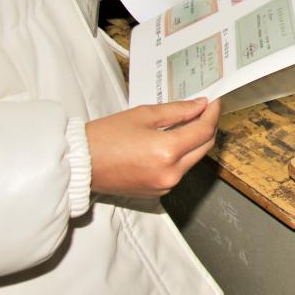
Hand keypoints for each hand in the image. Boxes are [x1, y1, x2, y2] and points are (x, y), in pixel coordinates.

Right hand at [86, 97, 220, 197]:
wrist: (79, 165)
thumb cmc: (106, 136)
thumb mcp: (144, 115)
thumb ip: (178, 110)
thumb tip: (201, 106)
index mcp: (167, 152)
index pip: (203, 131)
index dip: (212, 114)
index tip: (214, 102)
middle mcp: (171, 173)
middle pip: (204, 147)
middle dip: (208, 127)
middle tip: (205, 110)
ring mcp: (165, 186)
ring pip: (194, 160)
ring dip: (196, 141)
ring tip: (189, 122)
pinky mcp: (158, 192)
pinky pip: (180, 171)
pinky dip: (182, 155)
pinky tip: (175, 141)